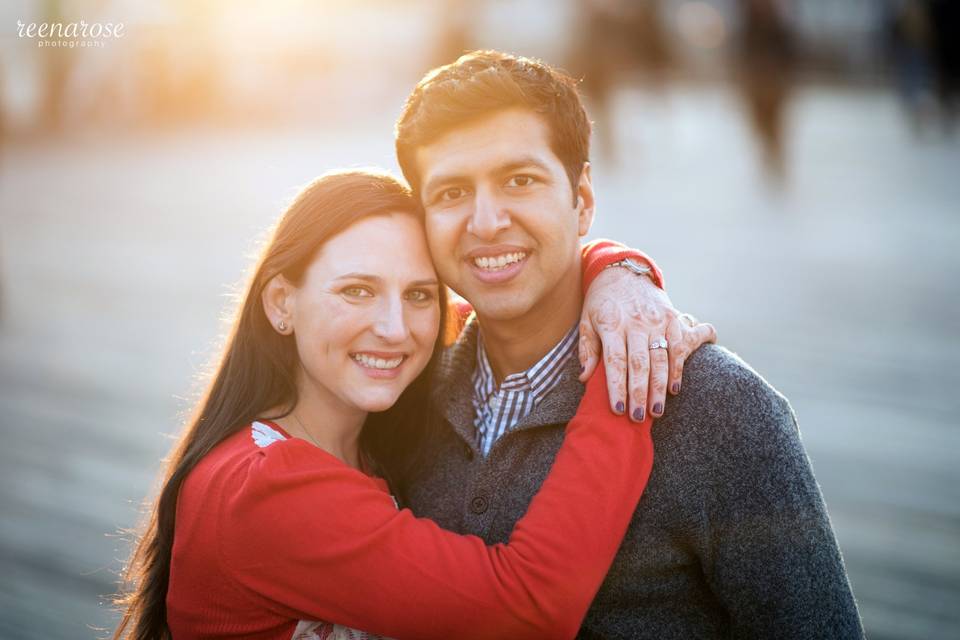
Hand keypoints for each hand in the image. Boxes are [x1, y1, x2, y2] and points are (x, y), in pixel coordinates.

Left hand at [578, 267, 716, 420]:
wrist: (624, 271)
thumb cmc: (601, 302)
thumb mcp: (586, 320)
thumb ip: (587, 349)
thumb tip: (584, 378)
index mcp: (611, 323)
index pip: (614, 360)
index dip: (616, 386)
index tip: (618, 409)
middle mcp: (635, 321)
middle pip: (638, 363)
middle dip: (639, 392)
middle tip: (638, 418)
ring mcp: (656, 319)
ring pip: (661, 358)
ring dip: (659, 387)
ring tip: (656, 411)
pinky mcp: (672, 317)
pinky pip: (678, 346)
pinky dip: (678, 369)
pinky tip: (674, 389)